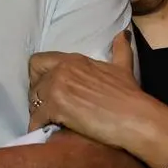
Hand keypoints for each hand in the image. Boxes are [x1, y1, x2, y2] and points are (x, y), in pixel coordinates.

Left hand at [28, 33, 153, 149]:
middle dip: (37, 96)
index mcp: (73, 60)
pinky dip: (39, 128)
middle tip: (48, 109)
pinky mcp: (54, 108)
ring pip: (32, 101)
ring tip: (49, 123)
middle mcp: (61, 70)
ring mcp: (56, 88)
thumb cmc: (130, 95)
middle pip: (33, 82)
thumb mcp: (123, 67)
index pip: (39, 61)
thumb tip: (124, 33)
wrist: (134, 117)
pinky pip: (36, 119)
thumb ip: (120, 49)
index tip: (47, 89)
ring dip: (38, 113)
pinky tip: (47, 134)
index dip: (39, 76)